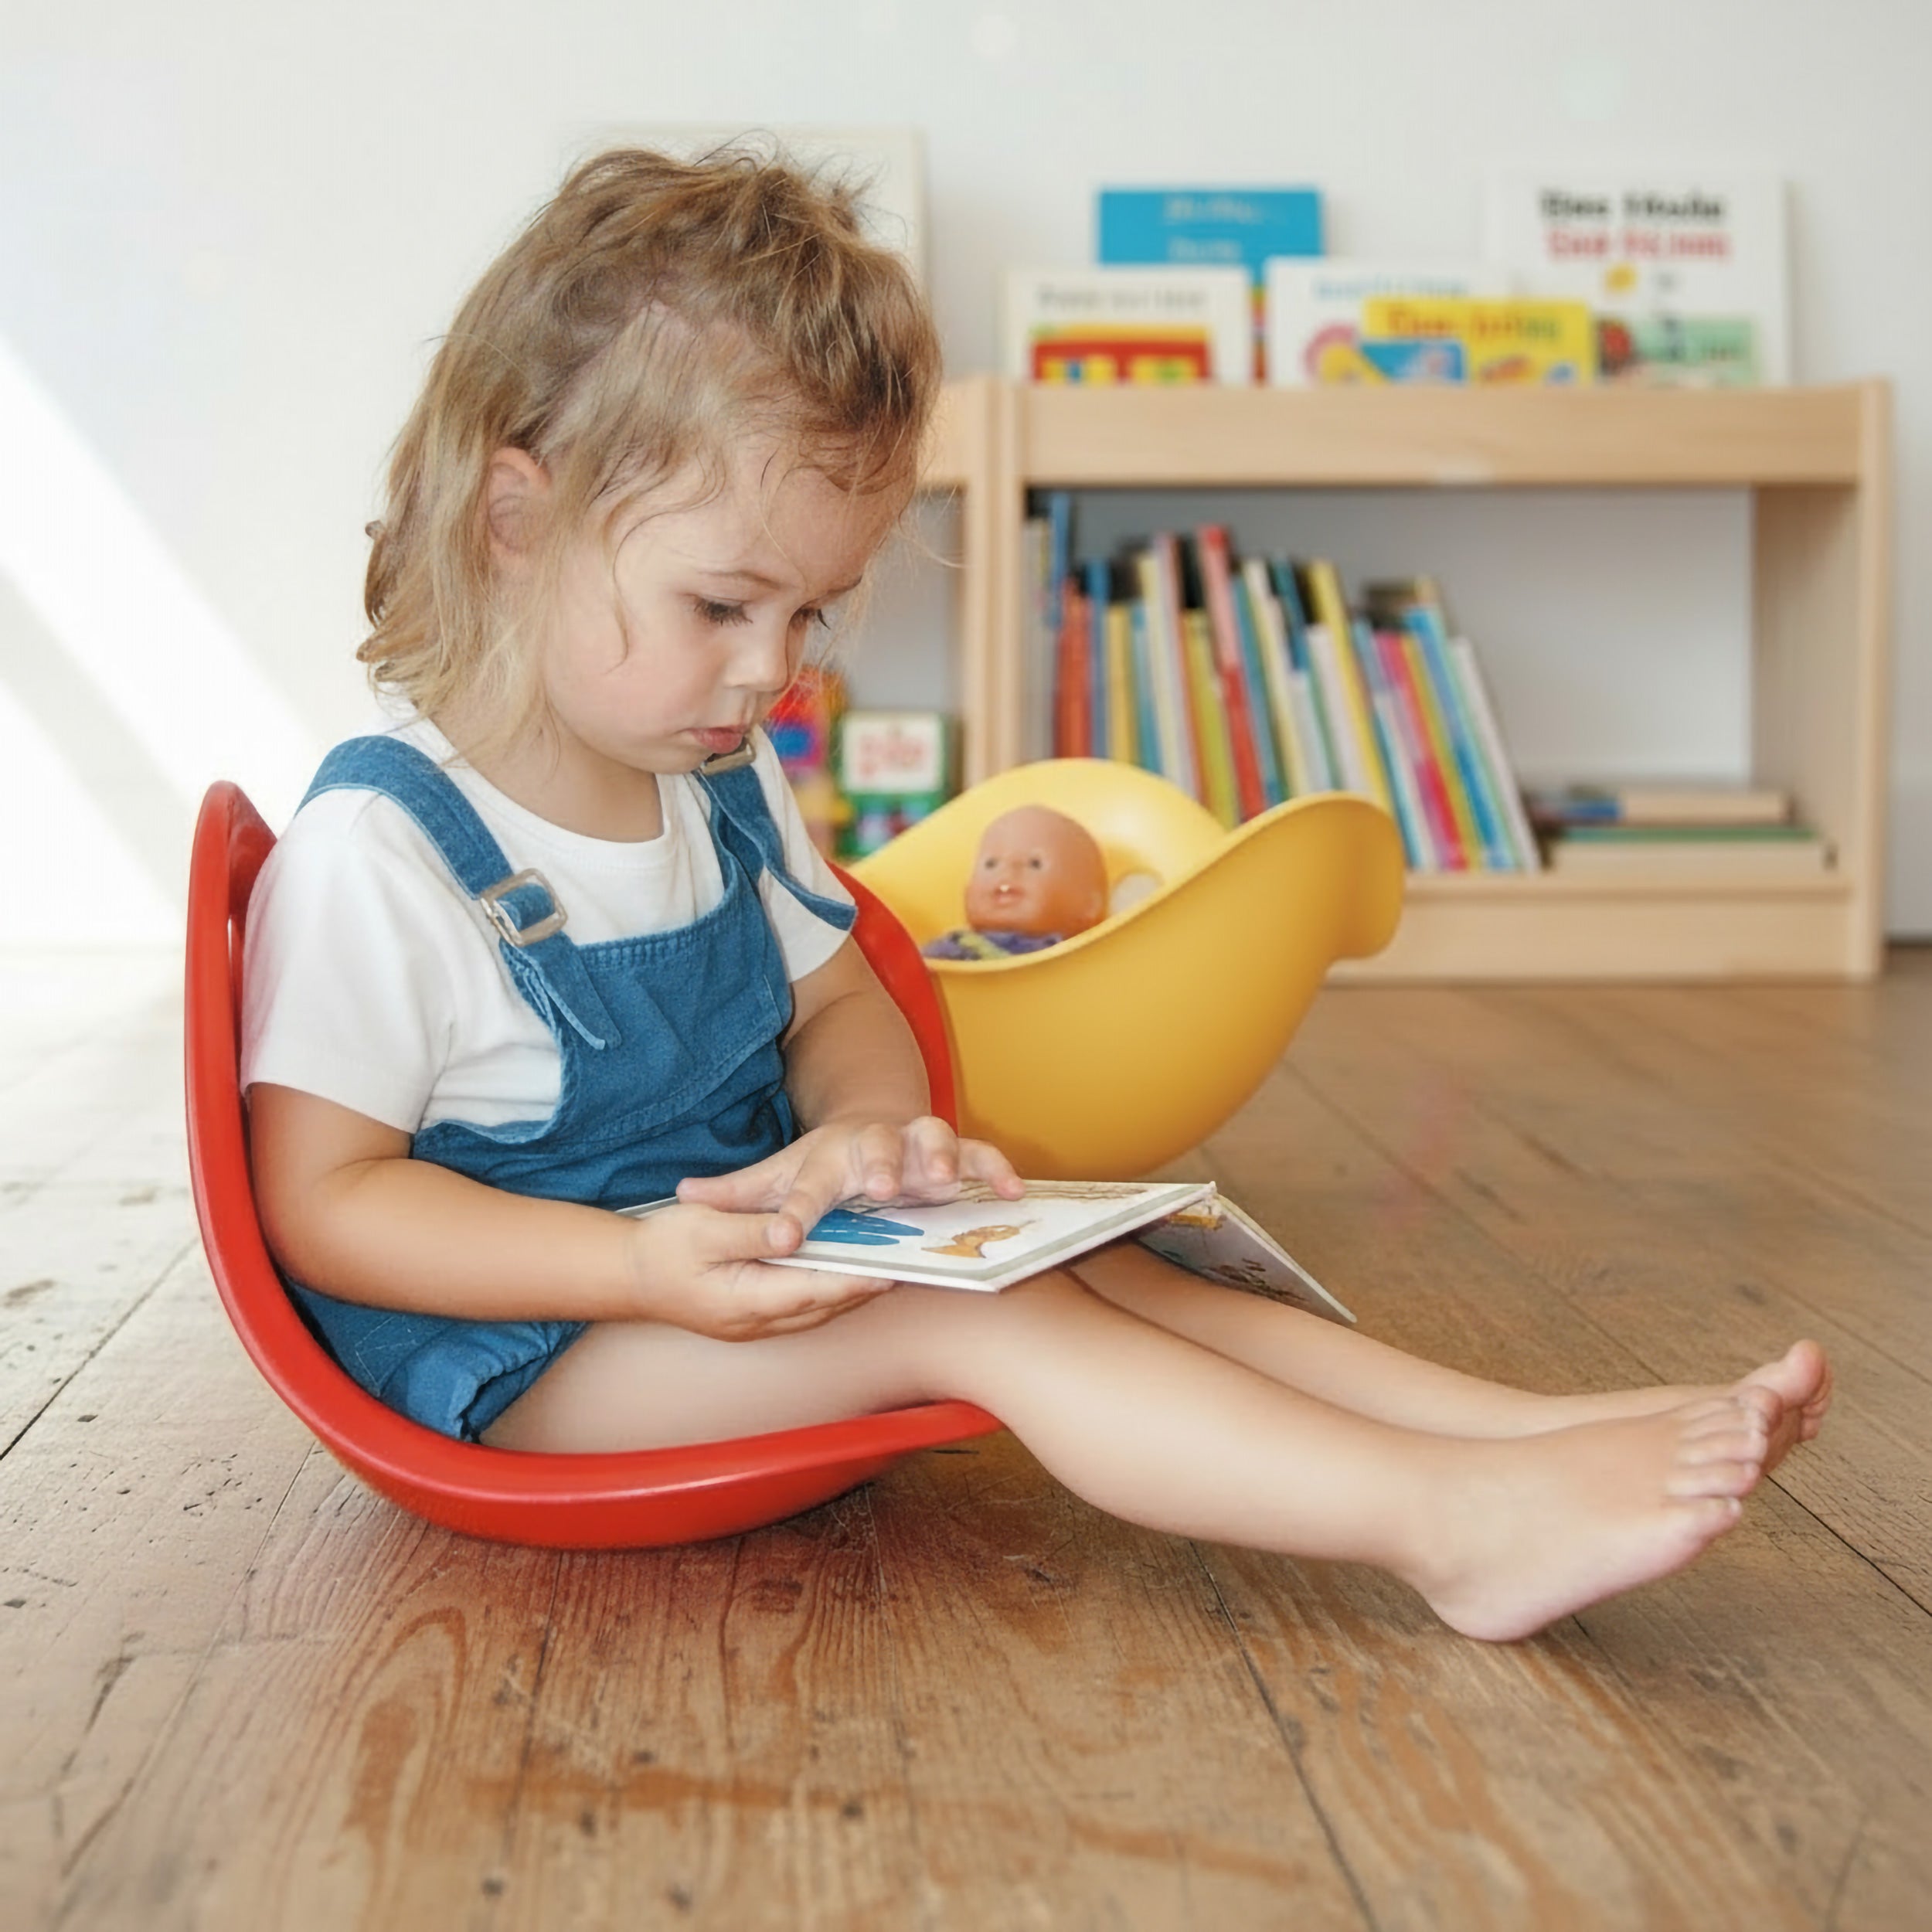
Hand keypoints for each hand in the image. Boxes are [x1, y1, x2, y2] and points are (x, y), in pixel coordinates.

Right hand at [626, 1200, 893, 1341]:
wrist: (626, 1276)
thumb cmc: (663, 1248)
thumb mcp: (706, 1230)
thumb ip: (753, 1232)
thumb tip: (795, 1233)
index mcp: (750, 1301)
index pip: (819, 1290)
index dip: (860, 1276)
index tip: (897, 1260)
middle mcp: (760, 1322)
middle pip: (829, 1304)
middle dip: (869, 1282)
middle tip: (910, 1255)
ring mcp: (759, 1325)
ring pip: (822, 1308)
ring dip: (854, 1286)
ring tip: (892, 1256)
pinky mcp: (756, 1318)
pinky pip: (807, 1305)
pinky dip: (832, 1286)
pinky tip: (849, 1263)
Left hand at [675, 1115, 1024, 1249]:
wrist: (871, 1120)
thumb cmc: (823, 1162)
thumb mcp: (778, 1174)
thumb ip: (737, 1193)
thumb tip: (680, 1197)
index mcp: (825, 1160)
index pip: (805, 1188)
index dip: (794, 1214)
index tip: (782, 1240)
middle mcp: (873, 1146)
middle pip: (877, 1150)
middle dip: (882, 1167)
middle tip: (883, 1188)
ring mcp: (916, 1144)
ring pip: (931, 1138)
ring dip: (938, 1158)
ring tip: (945, 1181)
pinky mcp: (953, 1151)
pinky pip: (979, 1154)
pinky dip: (996, 1168)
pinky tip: (1013, 1192)